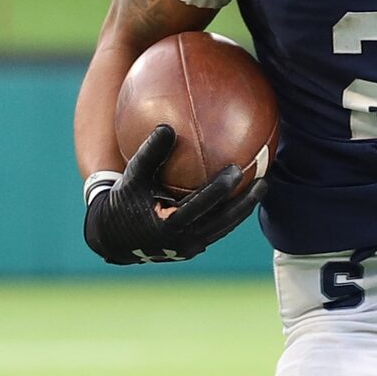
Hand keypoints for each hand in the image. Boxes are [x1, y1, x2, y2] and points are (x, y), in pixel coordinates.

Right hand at [82, 125, 263, 265]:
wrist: (113, 237)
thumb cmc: (122, 201)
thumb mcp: (132, 176)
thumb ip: (150, 153)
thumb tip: (167, 126)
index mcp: (169, 224)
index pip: (202, 205)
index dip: (221, 189)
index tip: (237, 169)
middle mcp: (184, 240)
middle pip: (224, 221)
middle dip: (246, 203)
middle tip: (263, 181)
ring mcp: (190, 248)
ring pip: (224, 228)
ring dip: (243, 209)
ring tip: (260, 188)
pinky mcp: (192, 249)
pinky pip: (217, 230)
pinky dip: (230, 214)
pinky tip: (240, 196)